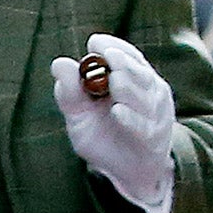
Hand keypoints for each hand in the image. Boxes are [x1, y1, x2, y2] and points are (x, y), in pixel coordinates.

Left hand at [50, 32, 176, 212]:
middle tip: (107, 55)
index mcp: (133, 80)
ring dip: (128, 87)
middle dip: (123, 63)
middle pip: (139, 73)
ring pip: (143, 97)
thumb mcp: (79, 113)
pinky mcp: (152, 138)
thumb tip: (59, 63)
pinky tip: (117, 111)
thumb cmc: (103, 134)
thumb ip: (69, 91)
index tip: (94, 42)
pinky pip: (142, 126)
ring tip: (114, 79)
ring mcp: (154, 115)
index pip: (128, 56)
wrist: (125, 171)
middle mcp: (148, 92)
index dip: (113, 47)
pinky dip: (130, 119)